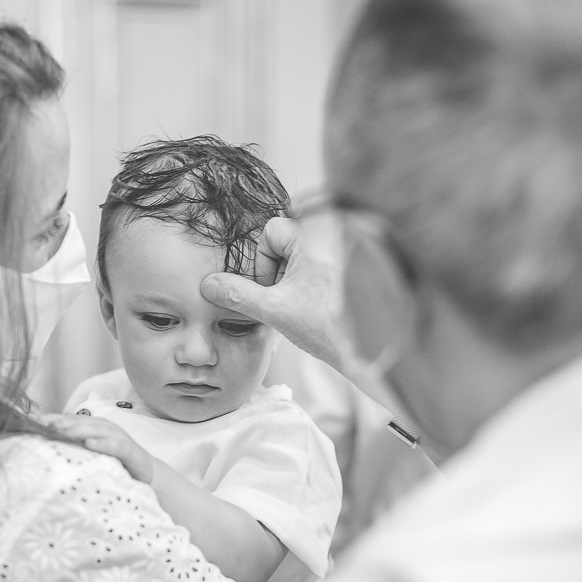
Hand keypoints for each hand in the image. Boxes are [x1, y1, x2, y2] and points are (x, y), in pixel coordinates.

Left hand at [45, 414, 156, 482]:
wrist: (148, 475)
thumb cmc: (116, 464)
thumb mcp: (91, 454)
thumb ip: (74, 448)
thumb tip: (45, 449)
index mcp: (93, 428)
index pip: (69, 420)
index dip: (51, 418)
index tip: (30, 420)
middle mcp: (105, 428)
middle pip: (80, 422)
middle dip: (60, 422)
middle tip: (42, 424)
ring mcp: (118, 437)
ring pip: (95, 429)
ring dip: (77, 429)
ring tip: (59, 430)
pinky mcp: (130, 450)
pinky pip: (115, 445)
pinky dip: (102, 444)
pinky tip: (90, 444)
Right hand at [201, 215, 352, 373]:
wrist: (372, 352)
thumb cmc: (330, 327)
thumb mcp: (274, 311)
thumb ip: (238, 295)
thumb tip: (208, 285)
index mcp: (314, 238)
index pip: (272, 230)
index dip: (263, 259)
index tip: (271, 287)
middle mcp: (331, 241)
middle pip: (286, 245)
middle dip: (278, 274)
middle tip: (286, 301)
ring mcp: (342, 257)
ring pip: (301, 260)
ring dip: (293, 284)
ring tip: (304, 310)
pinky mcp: (349, 273)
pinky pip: (317, 271)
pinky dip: (309, 289)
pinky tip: (317, 312)